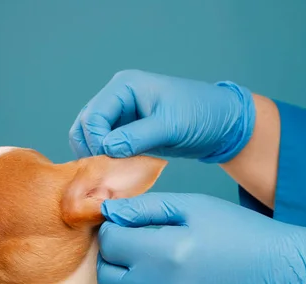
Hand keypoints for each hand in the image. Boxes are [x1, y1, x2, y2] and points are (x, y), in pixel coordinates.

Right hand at [69, 70, 255, 162]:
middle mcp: (117, 98)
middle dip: (92, 149)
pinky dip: (106, 160)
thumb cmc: (200, 115)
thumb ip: (137, 136)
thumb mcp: (170, 126)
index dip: (96, 141)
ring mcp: (120, 115)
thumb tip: (107, 149)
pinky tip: (117, 174)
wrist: (220, 124)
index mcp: (125, 86)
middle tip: (107, 172)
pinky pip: (105, 146)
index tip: (110, 161)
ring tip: (111, 174)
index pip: (93, 115)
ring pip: (90, 137)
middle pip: (85, 125)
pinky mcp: (127, 132)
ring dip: (96, 156)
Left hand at [97, 193, 305, 283]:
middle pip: (107, 276)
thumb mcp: (194, 207)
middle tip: (135, 250)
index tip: (129, 229)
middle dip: (114, 258)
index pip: (109, 242)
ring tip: (153, 273)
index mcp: (163, 250)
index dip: (115, 231)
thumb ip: (146, 208)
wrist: (278, 276)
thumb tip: (109, 211)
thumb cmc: (238, 233)